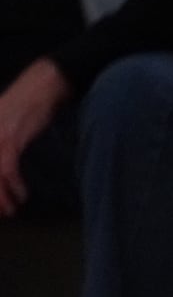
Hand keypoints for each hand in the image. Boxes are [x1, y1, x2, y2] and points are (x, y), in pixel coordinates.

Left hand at [0, 58, 70, 215]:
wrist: (43, 84)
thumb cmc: (27, 102)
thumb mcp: (5, 121)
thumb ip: (1, 141)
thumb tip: (3, 167)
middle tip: (0, 212)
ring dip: (0, 196)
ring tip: (9, 210)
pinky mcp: (9, 137)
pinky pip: (6, 168)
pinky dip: (13, 185)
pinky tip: (21, 193)